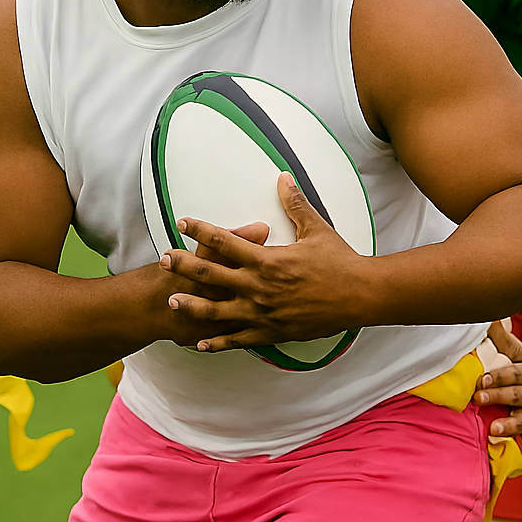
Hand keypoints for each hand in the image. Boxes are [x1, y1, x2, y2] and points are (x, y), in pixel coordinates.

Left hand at [158, 172, 369, 351]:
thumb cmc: (340, 261)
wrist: (360, 295)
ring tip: (171, 301)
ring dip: (191, 305)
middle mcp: (258, 286)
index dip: (200, 230)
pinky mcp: (272, 332)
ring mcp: (262, 312)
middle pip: (209, 275)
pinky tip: (201, 343)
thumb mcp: (316, 229)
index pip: (224, 241)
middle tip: (161, 260)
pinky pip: (238, 339)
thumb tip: (282, 178)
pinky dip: (217, 342)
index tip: (183, 222)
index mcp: (267, 259)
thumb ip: (295, 204)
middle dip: (182, 266)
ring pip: (216, 311)